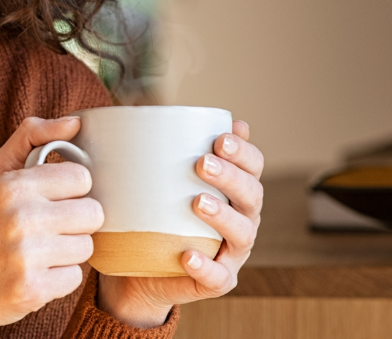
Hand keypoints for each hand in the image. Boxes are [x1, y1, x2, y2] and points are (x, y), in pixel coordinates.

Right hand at [0, 116, 103, 338]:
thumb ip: (31, 137)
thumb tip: (75, 122)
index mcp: (12, 185)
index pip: (81, 178)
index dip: (70, 191)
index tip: (51, 200)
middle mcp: (20, 217)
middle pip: (92, 213)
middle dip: (74, 223)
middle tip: (47, 230)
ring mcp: (27, 255)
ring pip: (86, 247)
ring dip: (67, 252)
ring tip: (38, 253)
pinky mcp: (33, 289)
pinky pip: (75, 278)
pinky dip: (58, 280)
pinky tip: (33, 275)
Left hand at [97, 120, 263, 327]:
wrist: (138, 270)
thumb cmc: (152, 215)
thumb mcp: (156, 181)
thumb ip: (163, 151)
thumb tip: (153, 109)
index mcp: (233, 191)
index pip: (253, 166)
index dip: (244, 152)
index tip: (220, 138)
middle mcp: (241, 220)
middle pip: (251, 196)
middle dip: (231, 177)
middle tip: (202, 163)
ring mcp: (231, 253)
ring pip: (242, 234)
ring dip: (223, 216)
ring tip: (197, 202)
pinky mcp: (216, 281)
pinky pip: (217, 277)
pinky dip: (205, 266)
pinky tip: (188, 255)